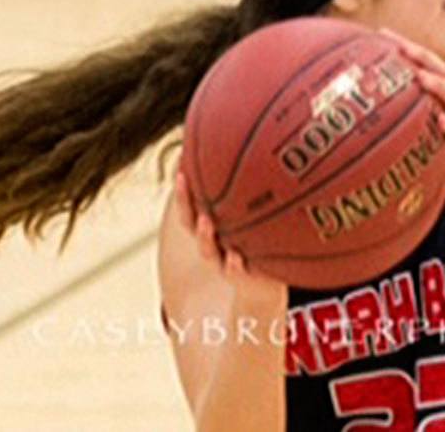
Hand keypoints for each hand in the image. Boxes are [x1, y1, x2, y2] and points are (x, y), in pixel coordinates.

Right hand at [173, 171, 286, 304]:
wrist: (264, 285)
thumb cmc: (256, 245)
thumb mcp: (251, 221)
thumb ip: (251, 197)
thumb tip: (256, 158)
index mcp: (211, 228)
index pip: (191, 208)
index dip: (183, 193)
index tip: (181, 171)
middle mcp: (212, 244)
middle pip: (192, 224)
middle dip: (186, 206)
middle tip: (184, 182)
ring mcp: (223, 261)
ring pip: (207, 250)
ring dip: (205, 236)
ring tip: (207, 222)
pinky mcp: (241, 278)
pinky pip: (234, 272)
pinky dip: (233, 265)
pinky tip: (236, 257)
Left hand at [380, 30, 444, 205]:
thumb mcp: (426, 135)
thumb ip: (408, 122)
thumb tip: (369, 119)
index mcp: (442, 100)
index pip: (424, 66)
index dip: (405, 48)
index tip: (381, 34)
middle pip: (440, 71)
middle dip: (420, 55)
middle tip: (398, 44)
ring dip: (438, 85)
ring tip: (420, 77)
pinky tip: (442, 122)